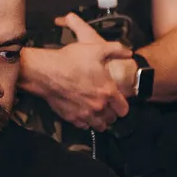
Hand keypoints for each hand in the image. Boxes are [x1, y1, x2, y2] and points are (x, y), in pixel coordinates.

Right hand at [18, 14, 133, 129]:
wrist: (47, 72)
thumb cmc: (71, 60)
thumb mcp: (97, 49)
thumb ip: (117, 50)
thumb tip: (129, 52)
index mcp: (108, 91)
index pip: (123, 109)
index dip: (122, 106)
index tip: (118, 103)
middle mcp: (99, 106)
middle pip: (112, 119)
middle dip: (111, 113)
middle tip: (106, 107)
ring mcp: (85, 114)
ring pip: (99, 126)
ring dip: (100, 121)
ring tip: (96, 113)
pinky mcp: (72, 118)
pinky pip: (84, 127)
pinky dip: (85, 122)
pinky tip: (83, 114)